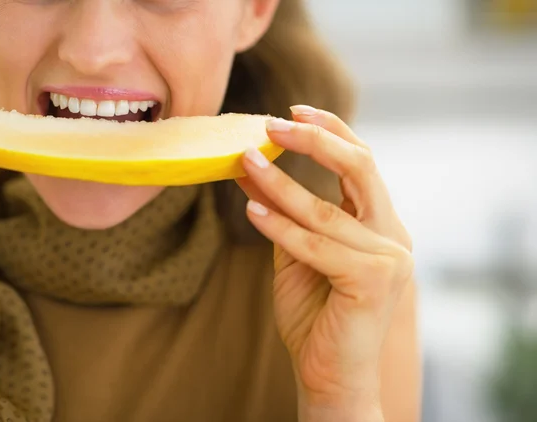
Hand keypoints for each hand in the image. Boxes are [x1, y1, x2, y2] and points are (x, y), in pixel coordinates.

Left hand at [237, 105, 413, 420]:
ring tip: (245, 161)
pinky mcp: (374, 281)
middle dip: (315, 139)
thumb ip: (290, 215)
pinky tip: (252, 208)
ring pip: (326, 210)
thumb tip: (256, 170)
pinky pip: (316, 245)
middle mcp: (392, 235)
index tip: (292, 111)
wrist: (330, 376)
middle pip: (360, 168)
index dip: (330, 131)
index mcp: (380, 225)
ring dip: (280, 183)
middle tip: (271, 123)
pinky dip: (280, 227)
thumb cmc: (316, 316)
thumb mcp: (299, 254)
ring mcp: (389, 258)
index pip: (361, 163)